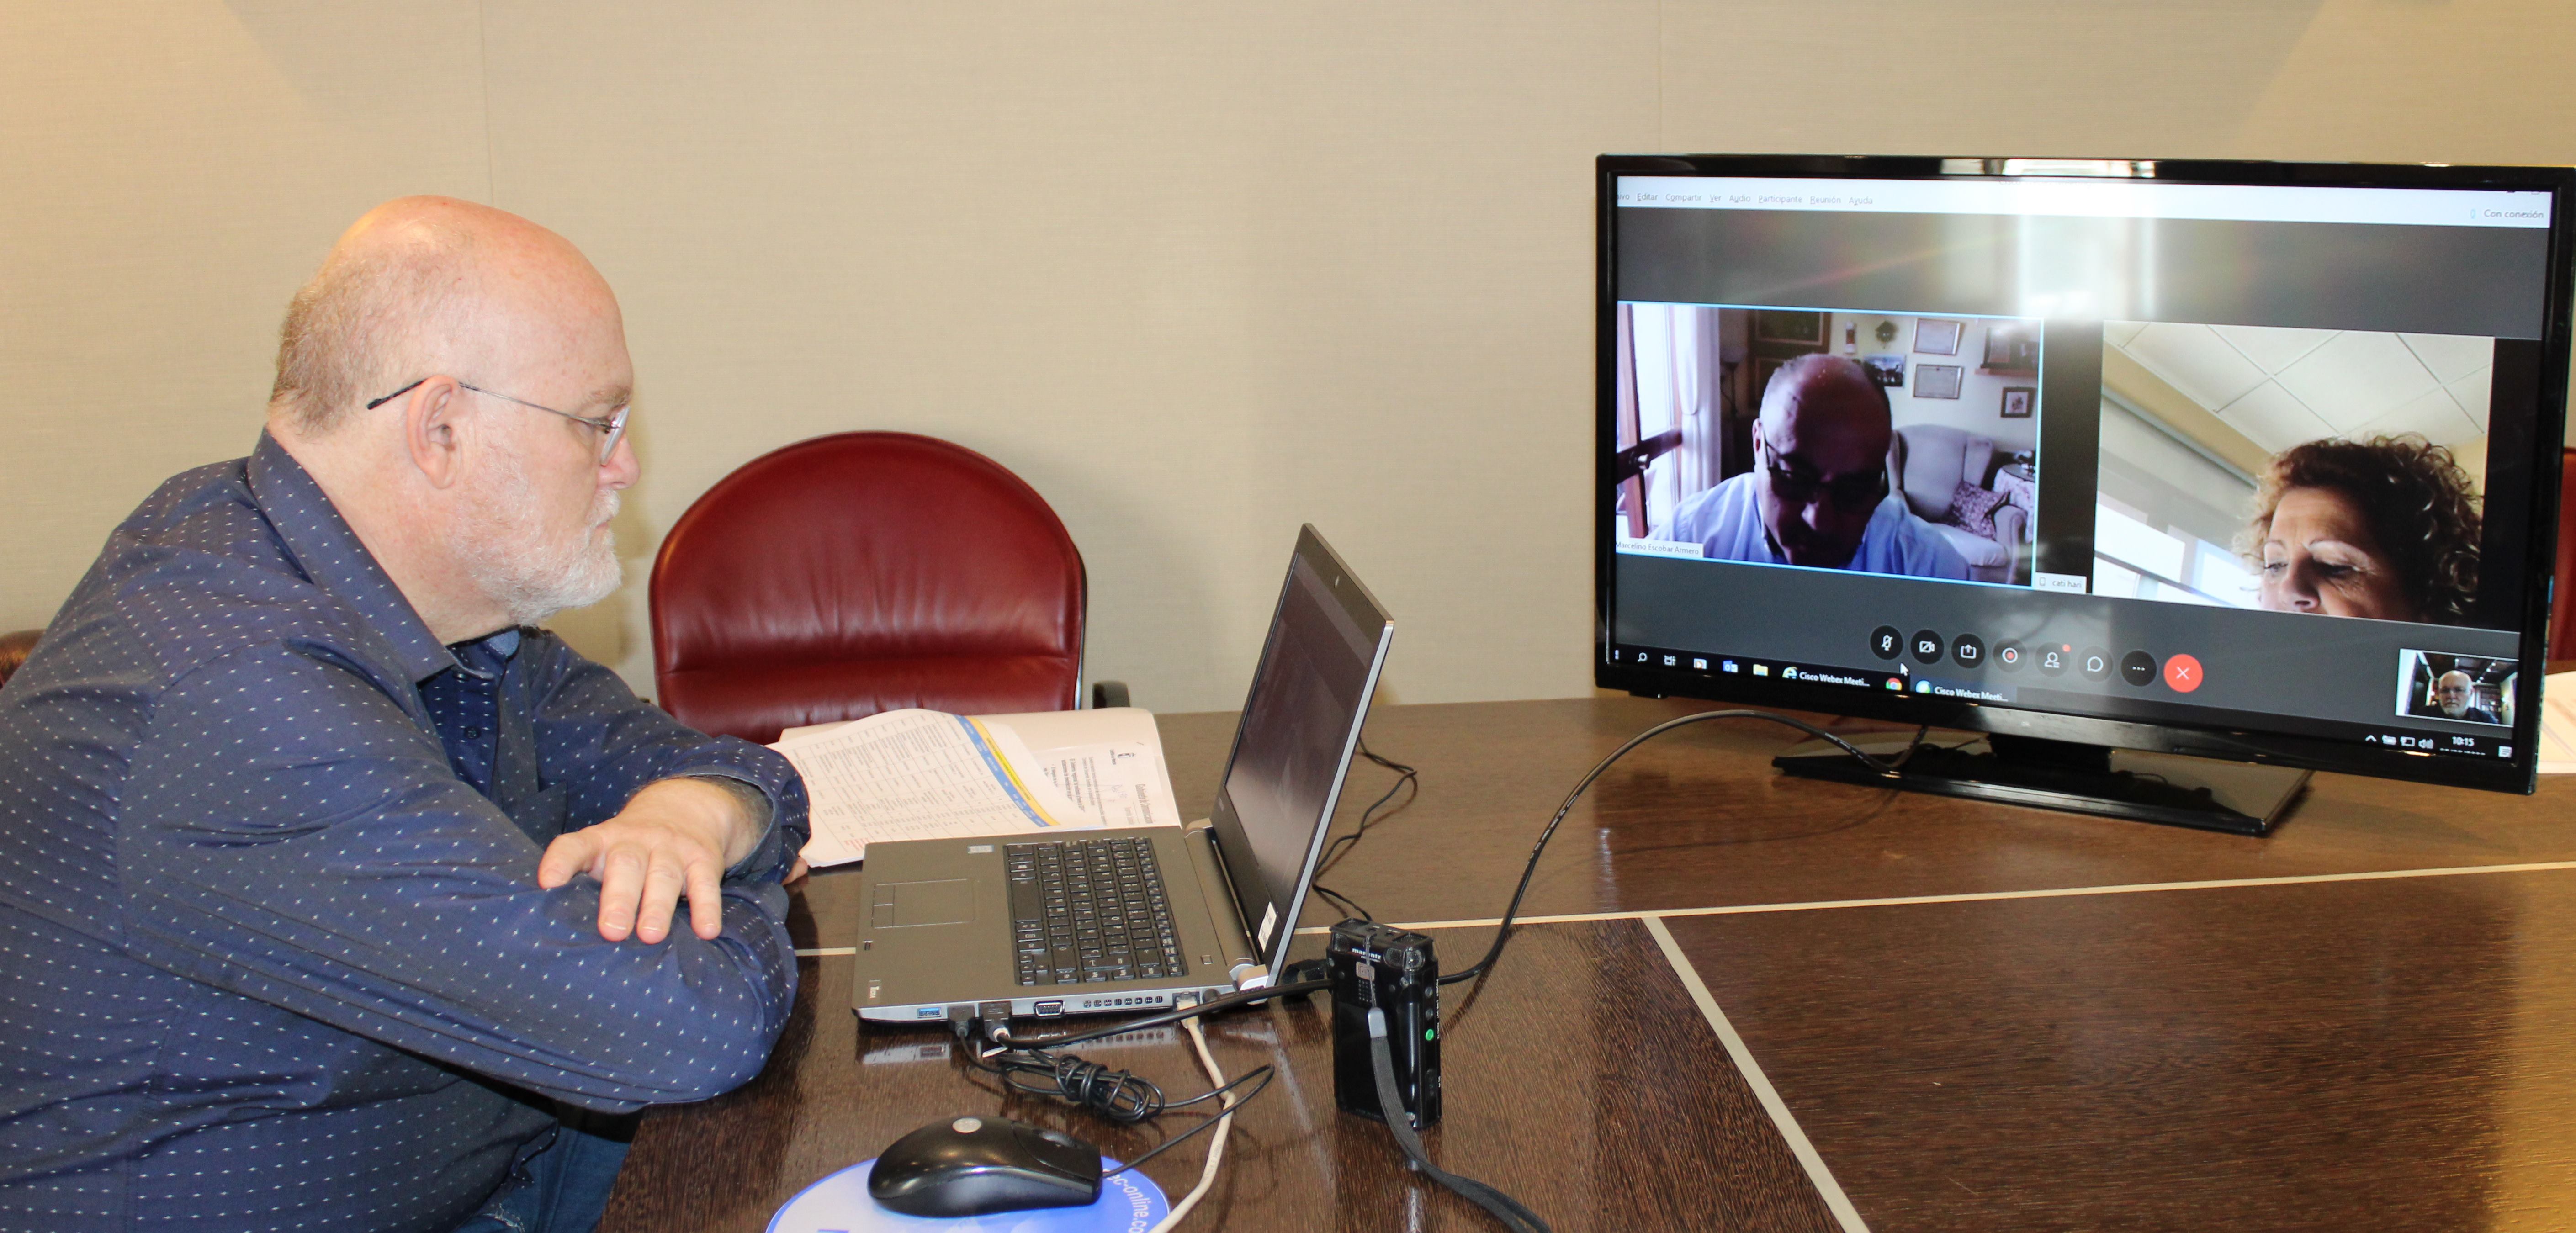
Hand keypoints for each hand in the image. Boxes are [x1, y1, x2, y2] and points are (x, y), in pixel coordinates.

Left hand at [537, 777, 765, 943]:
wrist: (686, 808)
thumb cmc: (629, 848)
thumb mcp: (603, 851)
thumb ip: (584, 882)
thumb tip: (555, 934)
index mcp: (602, 840)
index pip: (576, 845)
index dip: (561, 861)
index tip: (547, 882)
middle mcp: (635, 840)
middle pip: (625, 865)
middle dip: (618, 899)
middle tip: (611, 931)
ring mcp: (671, 848)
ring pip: (663, 875)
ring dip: (657, 906)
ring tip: (650, 935)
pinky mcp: (703, 860)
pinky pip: (705, 884)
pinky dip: (707, 908)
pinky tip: (707, 931)